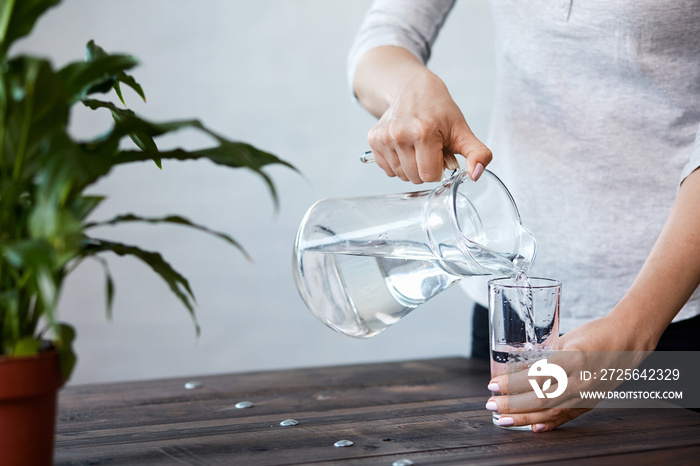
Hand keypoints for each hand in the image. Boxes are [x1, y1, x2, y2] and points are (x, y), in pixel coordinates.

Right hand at [354, 46, 491, 183]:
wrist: (412, 89)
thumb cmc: (439, 111)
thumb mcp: (463, 131)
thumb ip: (476, 153)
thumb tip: (476, 174)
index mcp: (424, 132)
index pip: (429, 176)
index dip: (438, 168)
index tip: (440, 152)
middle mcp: (400, 134)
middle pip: (414, 178)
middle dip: (425, 168)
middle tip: (429, 149)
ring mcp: (384, 137)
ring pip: (400, 175)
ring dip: (411, 167)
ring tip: (416, 147)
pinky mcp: (373, 139)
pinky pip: (387, 169)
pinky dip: (397, 163)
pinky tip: (404, 147)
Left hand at [485, 315, 646, 431]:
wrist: (630, 340)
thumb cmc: (596, 334)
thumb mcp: (566, 340)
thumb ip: (544, 357)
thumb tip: (514, 368)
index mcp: (574, 359)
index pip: (536, 375)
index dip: (512, 384)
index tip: (493, 385)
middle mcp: (582, 380)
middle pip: (541, 398)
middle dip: (512, 404)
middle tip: (491, 404)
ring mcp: (588, 394)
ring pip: (552, 411)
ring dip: (524, 417)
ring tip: (503, 419)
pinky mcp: (592, 402)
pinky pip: (568, 416)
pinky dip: (549, 424)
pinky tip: (533, 428)